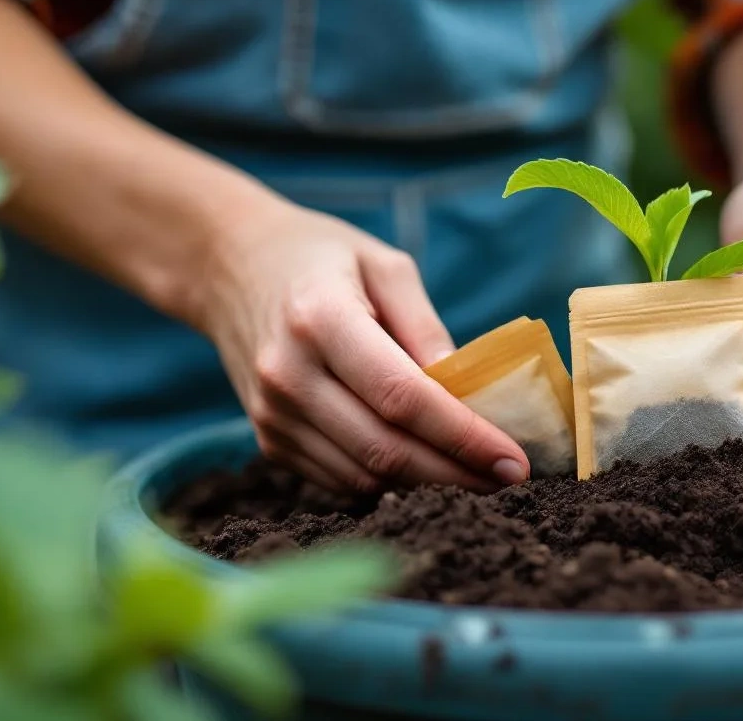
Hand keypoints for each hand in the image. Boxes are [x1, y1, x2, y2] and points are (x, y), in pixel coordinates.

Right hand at [198, 198, 529, 495]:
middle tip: (509, 479)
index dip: (463, 437)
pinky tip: (424, 467)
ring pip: (363, 477)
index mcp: (320, 319)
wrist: (228, 267)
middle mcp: (288, 374)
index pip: (402, 397)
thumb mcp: (384, 265)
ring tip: (476, 475)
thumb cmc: (320, 257)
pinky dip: (388, 483)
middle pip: (384, 449)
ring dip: (426, 486)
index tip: (514, 459)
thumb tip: (468, 393)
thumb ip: (427, 327)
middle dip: (456, 474)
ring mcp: (271, 414)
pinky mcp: (268, 439)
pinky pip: (339, 480)